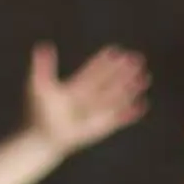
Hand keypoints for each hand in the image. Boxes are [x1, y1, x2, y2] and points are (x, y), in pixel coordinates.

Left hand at [24, 44, 150, 155]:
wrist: (43, 138)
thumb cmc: (38, 114)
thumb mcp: (38, 86)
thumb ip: (43, 67)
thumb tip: (43, 45)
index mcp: (75, 87)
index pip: (93, 70)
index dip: (103, 61)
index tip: (115, 50)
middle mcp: (88, 99)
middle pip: (109, 81)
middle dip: (123, 71)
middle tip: (137, 58)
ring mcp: (95, 113)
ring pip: (117, 97)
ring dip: (131, 88)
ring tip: (145, 77)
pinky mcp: (101, 127)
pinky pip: (119, 119)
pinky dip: (131, 113)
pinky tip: (143, 104)